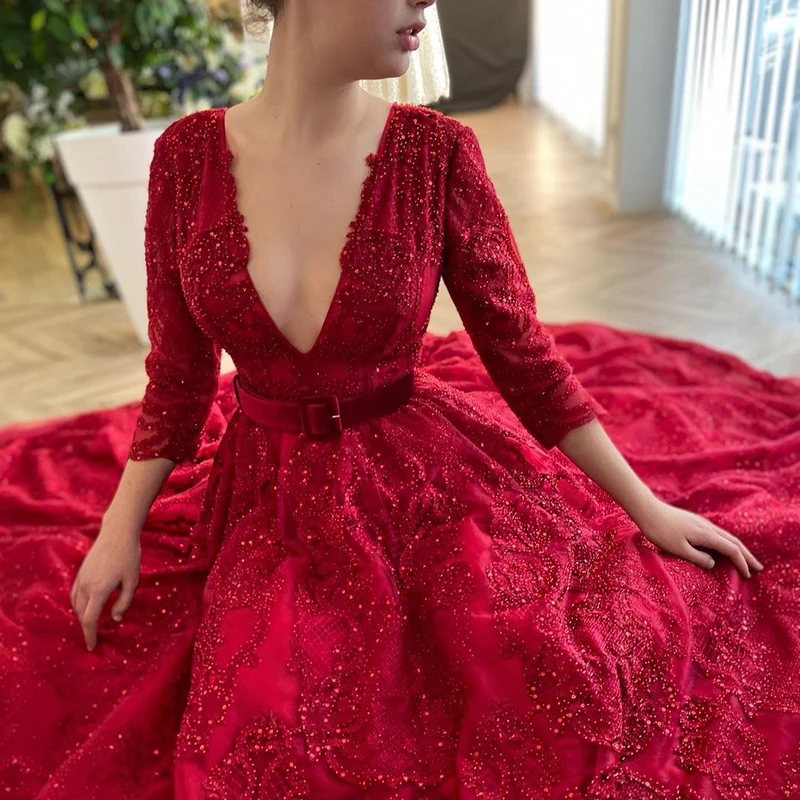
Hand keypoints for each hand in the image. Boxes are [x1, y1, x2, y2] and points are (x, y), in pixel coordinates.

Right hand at [70, 522, 140, 650]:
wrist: (117, 533)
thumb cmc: (129, 556)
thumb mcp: (132, 581)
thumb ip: (124, 602)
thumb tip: (115, 618)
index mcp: (99, 590)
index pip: (89, 620)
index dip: (90, 635)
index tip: (92, 647)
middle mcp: (86, 586)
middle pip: (81, 614)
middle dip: (86, 628)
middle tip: (95, 638)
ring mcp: (81, 578)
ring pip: (76, 605)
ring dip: (82, 616)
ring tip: (91, 624)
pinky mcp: (81, 572)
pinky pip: (75, 594)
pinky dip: (78, 605)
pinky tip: (86, 606)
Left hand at [635, 499, 763, 577]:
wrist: (648, 510)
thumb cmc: (661, 531)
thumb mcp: (679, 549)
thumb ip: (698, 558)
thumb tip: (714, 563)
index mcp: (706, 534)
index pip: (731, 549)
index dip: (741, 563)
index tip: (749, 575)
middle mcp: (708, 527)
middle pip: (734, 542)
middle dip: (747, 556)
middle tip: (759, 568)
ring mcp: (702, 523)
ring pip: (727, 537)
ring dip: (738, 549)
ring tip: (746, 560)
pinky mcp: (695, 522)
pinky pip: (718, 534)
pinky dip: (727, 543)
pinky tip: (724, 548)